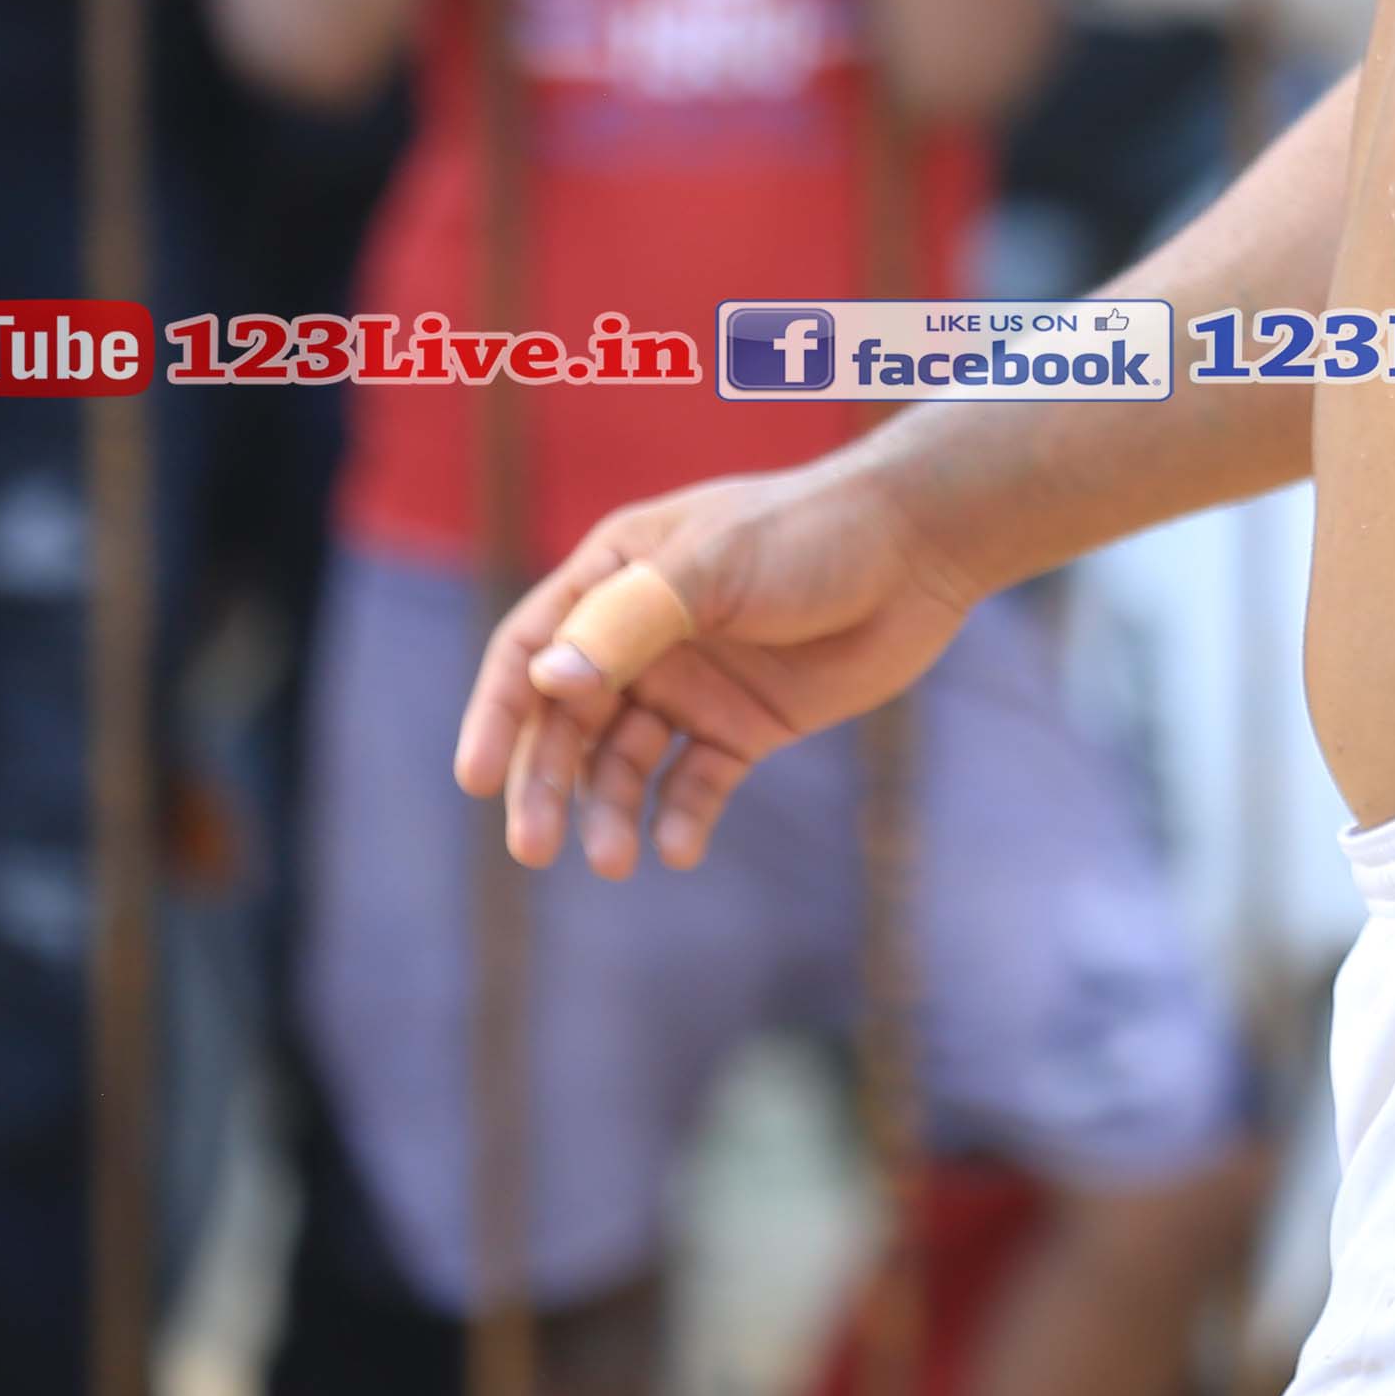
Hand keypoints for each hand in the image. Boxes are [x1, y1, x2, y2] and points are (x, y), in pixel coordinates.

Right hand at [450, 450, 975, 876]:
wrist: (919, 550)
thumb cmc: (809, 535)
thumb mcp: (714, 569)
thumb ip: (631, 624)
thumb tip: (548, 682)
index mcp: (615, 577)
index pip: (532, 650)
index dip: (499, 714)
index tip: (475, 779)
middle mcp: (642, 636)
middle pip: (568, 720)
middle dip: (545, 783)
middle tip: (530, 848)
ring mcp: (692, 684)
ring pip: (625, 762)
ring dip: (611, 811)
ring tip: (616, 860)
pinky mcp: (745, 725)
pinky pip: (696, 782)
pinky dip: (681, 818)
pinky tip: (678, 848)